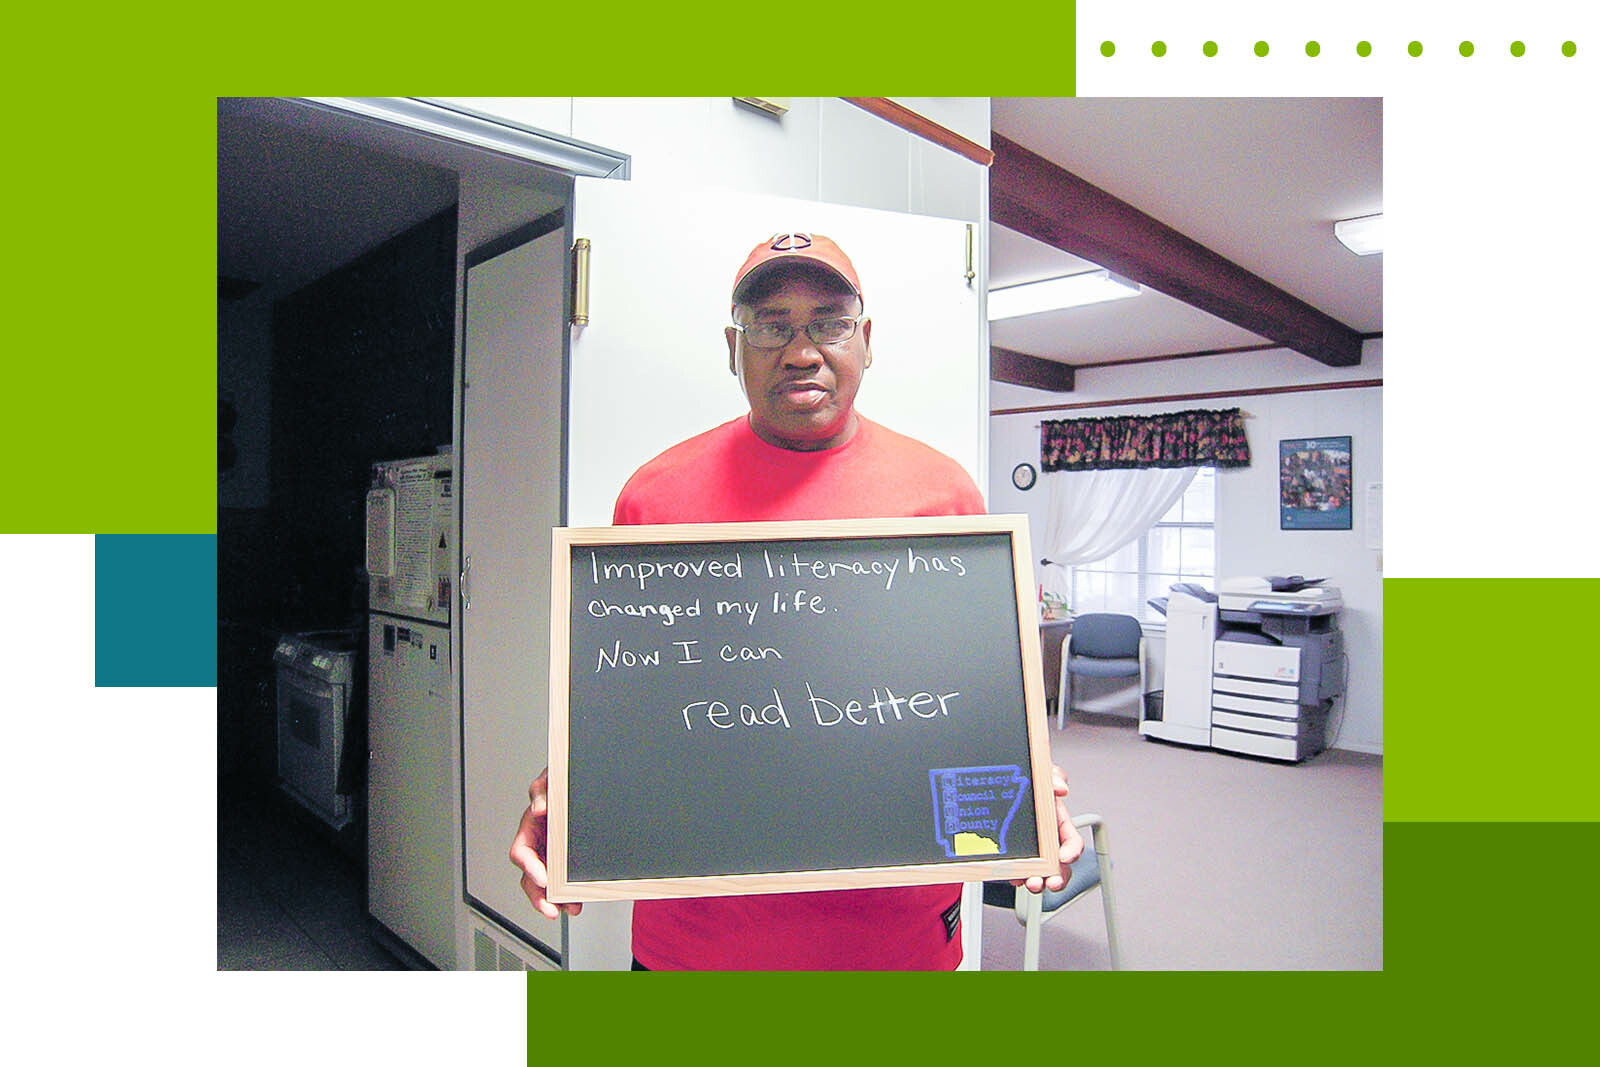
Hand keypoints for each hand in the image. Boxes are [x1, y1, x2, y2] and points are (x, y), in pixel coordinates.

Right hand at [509, 768, 582, 918]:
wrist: (591, 777)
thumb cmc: (564, 777)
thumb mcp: (552, 777)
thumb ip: (543, 789)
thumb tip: (539, 807)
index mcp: (531, 826)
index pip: (522, 852)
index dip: (530, 867)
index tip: (542, 878)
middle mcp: (540, 842)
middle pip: (531, 875)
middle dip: (539, 895)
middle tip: (551, 907)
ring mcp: (554, 852)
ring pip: (547, 883)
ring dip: (556, 900)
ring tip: (570, 908)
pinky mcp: (569, 858)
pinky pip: (566, 879)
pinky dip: (571, 892)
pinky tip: (579, 900)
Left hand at [1013, 764, 1083, 894]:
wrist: (998, 786)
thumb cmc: (1027, 783)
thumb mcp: (1041, 774)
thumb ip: (1053, 776)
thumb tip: (1061, 788)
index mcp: (1057, 823)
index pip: (1072, 843)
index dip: (1072, 852)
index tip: (1065, 857)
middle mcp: (1047, 841)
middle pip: (1059, 866)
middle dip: (1058, 877)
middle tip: (1051, 882)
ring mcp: (1031, 851)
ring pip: (1040, 874)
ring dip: (1038, 882)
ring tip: (1031, 883)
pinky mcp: (1013, 856)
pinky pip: (1017, 872)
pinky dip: (1015, 876)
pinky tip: (1011, 875)